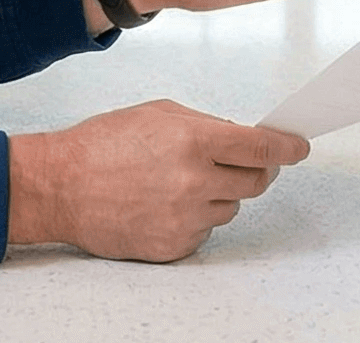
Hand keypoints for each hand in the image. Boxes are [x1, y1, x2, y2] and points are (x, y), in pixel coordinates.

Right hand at [7, 99, 307, 261]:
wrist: (60, 186)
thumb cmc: (104, 144)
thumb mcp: (158, 114)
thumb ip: (207, 124)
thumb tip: (244, 138)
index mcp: (193, 141)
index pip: (261, 148)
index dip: (287, 147)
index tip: (299, 147)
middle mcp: (194, 182)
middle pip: (256, 182)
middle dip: (255, 169)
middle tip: (239, 162)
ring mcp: (185, 218)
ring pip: (230, 208)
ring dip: (218, 194)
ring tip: (179, 182)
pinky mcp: (173, 245)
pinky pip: (205, 231)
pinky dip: (195, 218)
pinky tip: (164, 203)